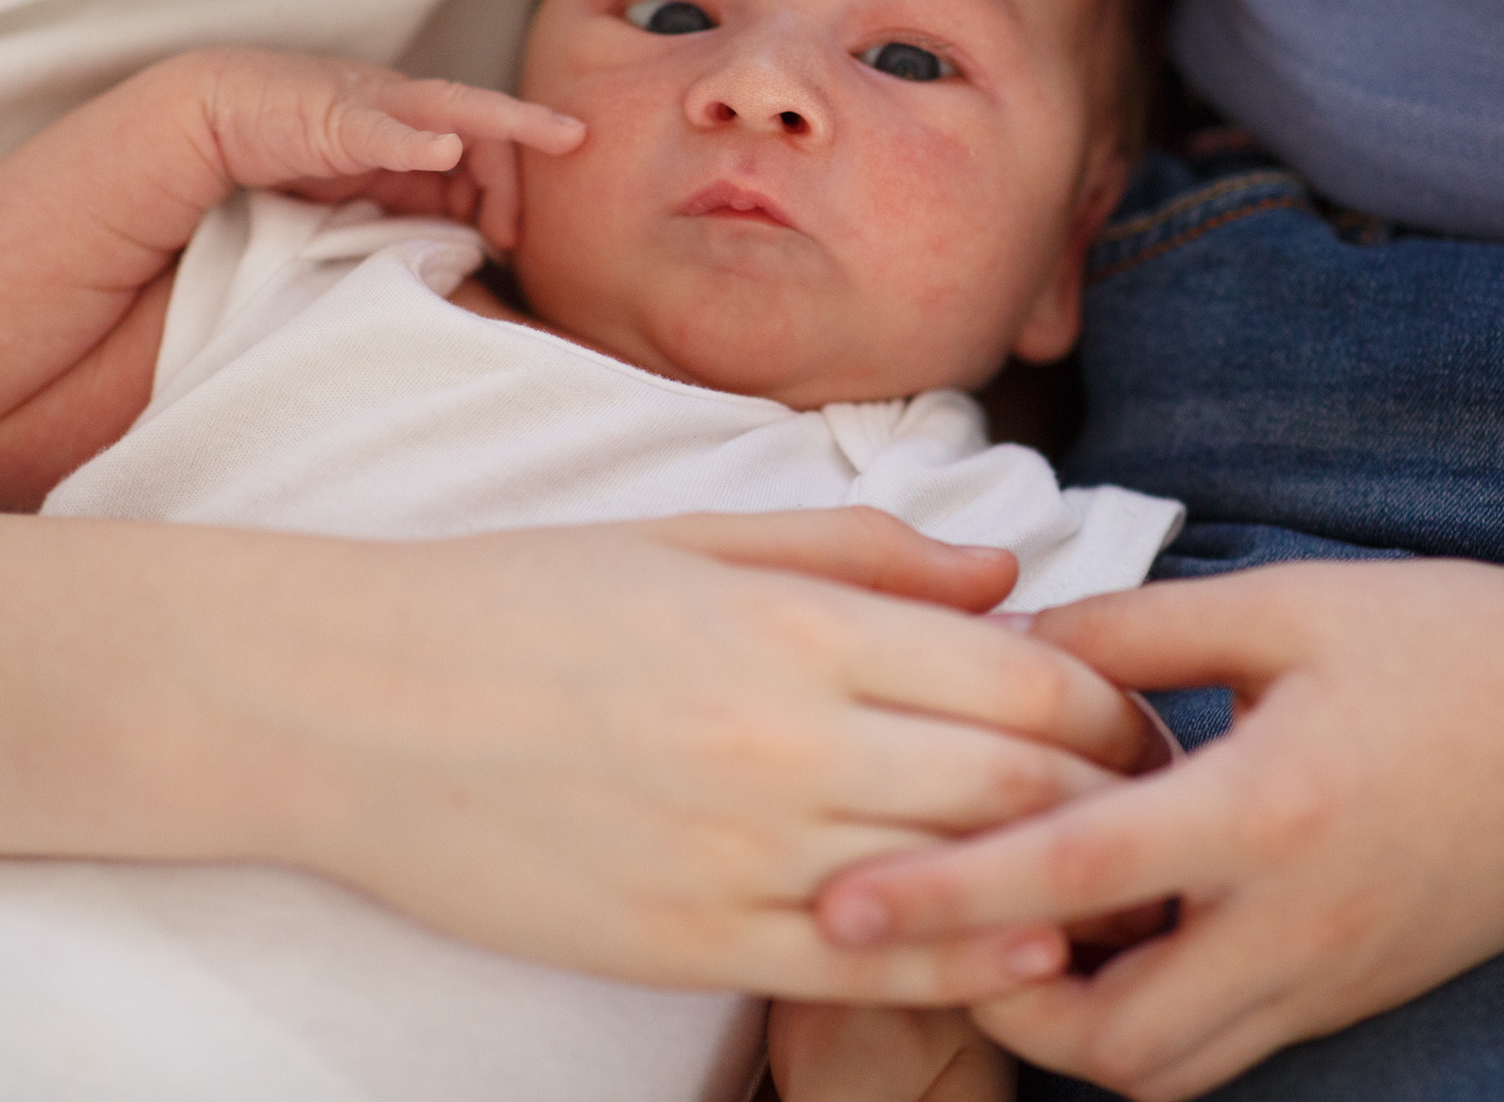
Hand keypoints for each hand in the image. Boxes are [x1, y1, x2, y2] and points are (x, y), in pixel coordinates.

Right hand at [169, 48, 584, 249]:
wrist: (216, 114)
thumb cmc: (293, 153)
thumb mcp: (366, 193)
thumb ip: (411, 211)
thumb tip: (461, 252)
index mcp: (416, 128)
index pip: (486, 150)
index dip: (509, 192)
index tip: (510, 243)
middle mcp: (406, 108)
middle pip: (486, 129)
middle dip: (519, 171)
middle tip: (521, 231)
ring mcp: (373, 105)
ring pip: (455, 109)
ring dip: (506, 128)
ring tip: (554, 136)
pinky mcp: (332, 116)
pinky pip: (380, 128)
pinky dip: (414, 141)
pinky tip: (445, 149)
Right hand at [204, 507, 1152, 1002]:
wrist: (348, 702)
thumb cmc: (519, 600)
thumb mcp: (690, 535)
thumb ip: (862, 551)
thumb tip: (1009, 576)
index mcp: (794, 622)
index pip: (1021, 676)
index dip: (1110, 704)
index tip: (1134, 715)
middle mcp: (787, 738)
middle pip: (1022, 782)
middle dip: (1118, 794)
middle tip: (1155, 801)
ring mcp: (741, 850)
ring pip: (963, 880)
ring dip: (1064, 884)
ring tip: (1115, 882)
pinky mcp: (690, 939)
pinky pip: (867, 968)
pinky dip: (961, 964)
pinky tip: (1014, 952)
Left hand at [809, 558, 1503, 1097]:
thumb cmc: (1454, 637)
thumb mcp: (1284, 607)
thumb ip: (1132, 634)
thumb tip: (1003, 652)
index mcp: (1270, 810)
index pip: (1068, 881)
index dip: (940, 897)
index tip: (836, 908)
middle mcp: (1301, 924)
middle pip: (1109, 1040)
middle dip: (997, 1004)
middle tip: (931, 928)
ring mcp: (1340, 976)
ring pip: (1170, 1069)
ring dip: (1073, 1026)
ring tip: (1019, 933)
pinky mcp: (1363, 990)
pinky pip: (1230, 1043)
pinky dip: (1150, 1013)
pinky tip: (1118, 930)